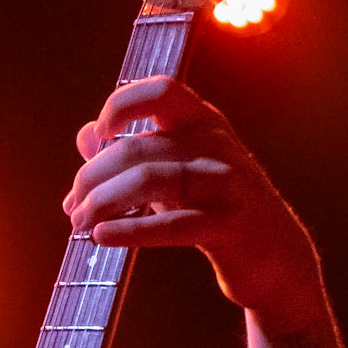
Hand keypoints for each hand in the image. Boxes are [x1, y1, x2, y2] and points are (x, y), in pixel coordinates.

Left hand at [61, 75, 322, 328]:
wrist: (274, 256)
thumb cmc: (216, 208)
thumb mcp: (174, 171)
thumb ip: (132, 151)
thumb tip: (84, 136)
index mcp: (202, 122)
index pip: (160, 91)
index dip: (122, 105)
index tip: (99, 134)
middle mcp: (215, 144)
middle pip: (138, 147)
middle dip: (93, 178)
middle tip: (72, 209)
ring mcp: (226, 181)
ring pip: (150, 179)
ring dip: (104, 202)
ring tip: (80, 225)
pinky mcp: (229, 223)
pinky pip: (173, 223)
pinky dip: (132, 229)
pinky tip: (103, 236)